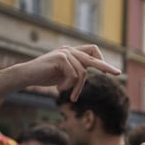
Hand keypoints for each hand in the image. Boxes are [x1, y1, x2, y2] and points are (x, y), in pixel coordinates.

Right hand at [0, 45, 120, 106]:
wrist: (26, 75)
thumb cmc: (45, 76)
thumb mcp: (63, 73)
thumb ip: (75, 71)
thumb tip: (87, 73)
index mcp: (72, 52)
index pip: (92, 50)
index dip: (101, 59)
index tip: (111, 71)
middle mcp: (70, 50)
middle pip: (93, 57)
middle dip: (106, 67)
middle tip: (118, 73)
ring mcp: (65, 53)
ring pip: (82, 73)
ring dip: (76, 87)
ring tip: (68, 93)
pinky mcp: (61, 58)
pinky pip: (74, 75)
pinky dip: (68, 85)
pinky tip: (59, 88)